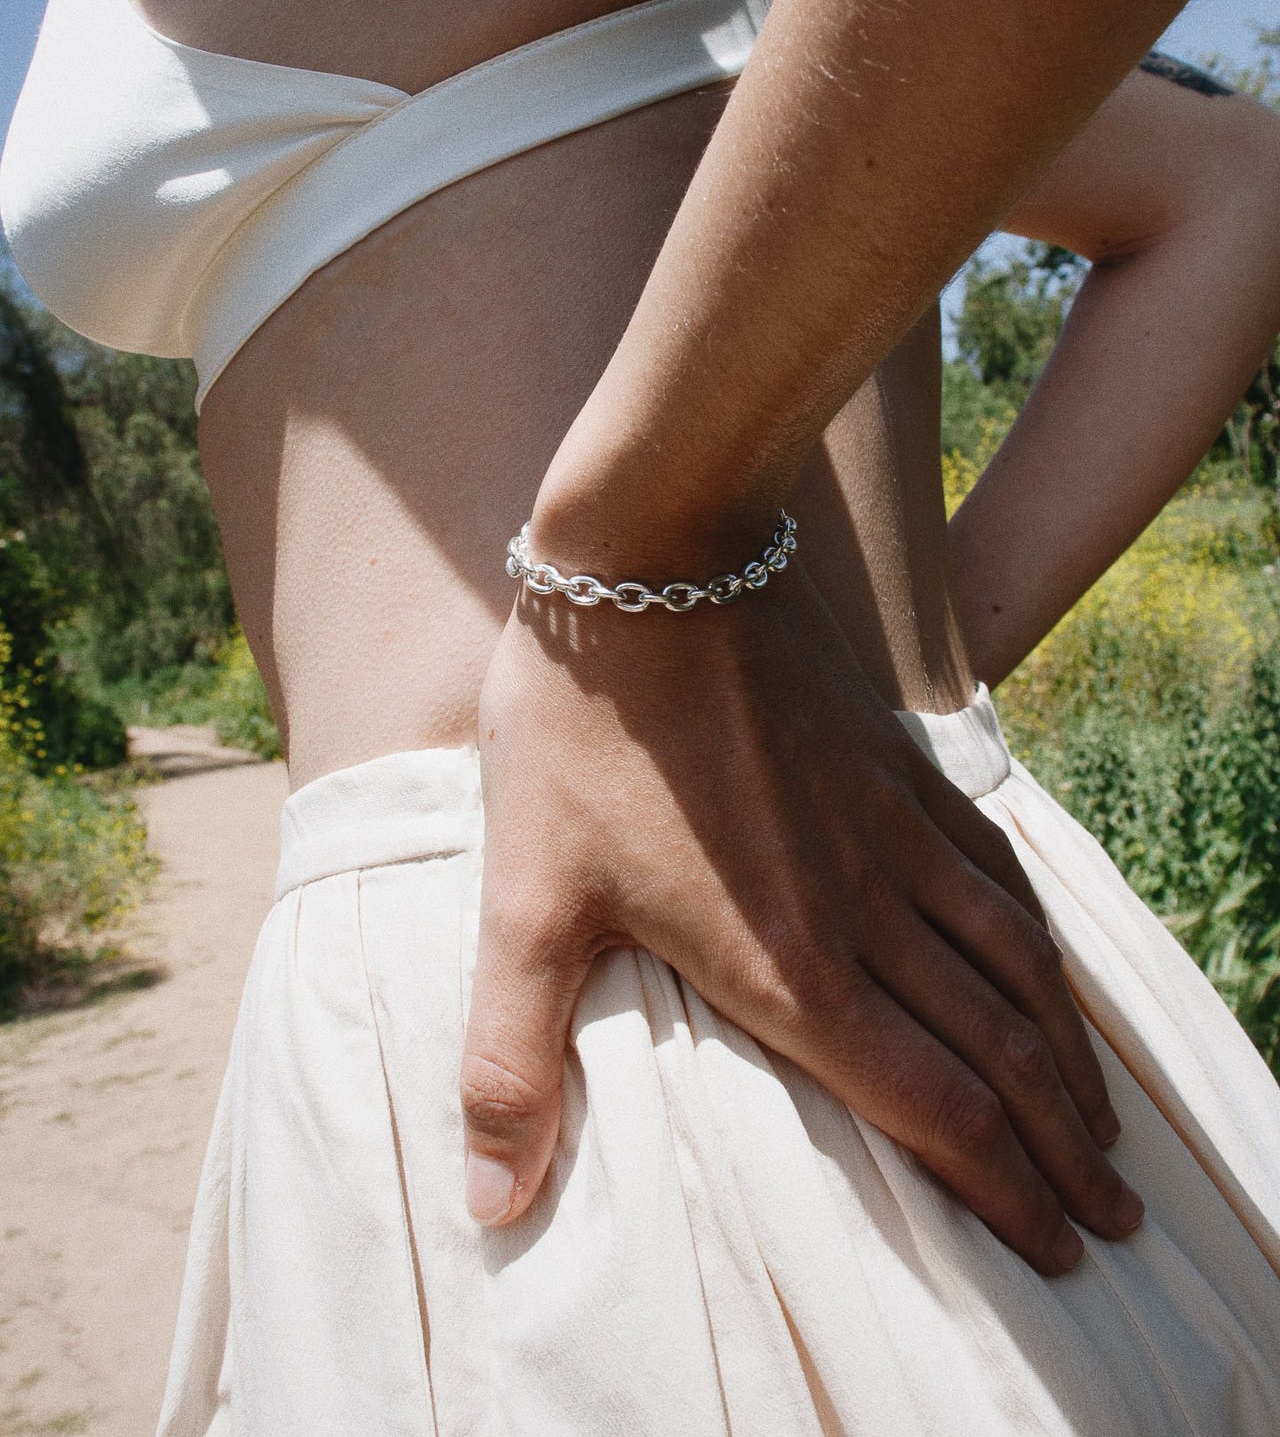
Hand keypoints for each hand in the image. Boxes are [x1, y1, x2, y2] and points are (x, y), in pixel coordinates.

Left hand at [463, 562, 1141, 1273]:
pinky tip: (1046, 961)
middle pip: (998, 1052)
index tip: (1054, 1256)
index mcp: (787, 964)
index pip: (930, 1107)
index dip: (1000, 1193)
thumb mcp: (522, 898)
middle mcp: (865, 911)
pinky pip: (997, 872)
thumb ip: (511, 1057)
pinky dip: (1040, 941)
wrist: (656, 556)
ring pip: (1016, 967)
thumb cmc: (579, 730)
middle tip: (1112, 1226)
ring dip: (1071, 1058)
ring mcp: (894, 832)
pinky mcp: (897, 767)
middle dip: (1058, 1154)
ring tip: (1106, 1127)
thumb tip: (488, 1209)